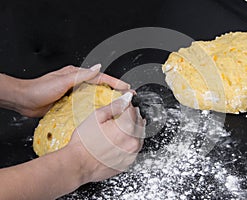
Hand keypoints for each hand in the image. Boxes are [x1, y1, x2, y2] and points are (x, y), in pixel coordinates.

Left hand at [15, 64, 129, 116]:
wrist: (24, 100)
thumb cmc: (40, 89)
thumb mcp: (62, 81)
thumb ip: (81, 75)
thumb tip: (98, 67)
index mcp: (76, 74)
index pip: (100, 77)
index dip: (115, 82)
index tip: (127, 87)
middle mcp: (76, 82)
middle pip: (100, 85)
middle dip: (114, 90)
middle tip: (127, 97)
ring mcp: (74, 93)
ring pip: (94, 95)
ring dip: (106, 99)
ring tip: (118, 106)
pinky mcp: (69, 102)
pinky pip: (85, 104)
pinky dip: (94, 107)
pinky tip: (100, 114)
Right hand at [67, 92, 144, 182]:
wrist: (78, 164)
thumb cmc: (84, 142)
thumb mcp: (97, 116)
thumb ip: (115, 106)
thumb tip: (126, 98)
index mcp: (127, 128)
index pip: (133, 110)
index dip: (127, 105)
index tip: (122, 104)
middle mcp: (133, 141)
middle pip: (139, 122)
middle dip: (132, 116)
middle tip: (122, 114)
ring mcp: (132, 154)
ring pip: (139, 136)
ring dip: (134, 129)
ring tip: (120, 127)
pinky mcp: (128, 163)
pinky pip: (134, 149)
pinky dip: (130, 142)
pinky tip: (120, 141)